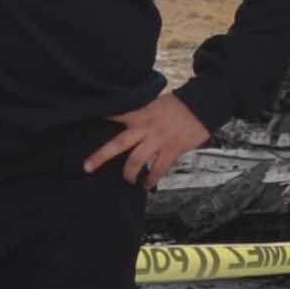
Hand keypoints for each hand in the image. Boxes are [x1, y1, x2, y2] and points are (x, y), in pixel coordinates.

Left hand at [87, 90, 209, 187]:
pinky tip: (148, 184)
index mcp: (141, 113)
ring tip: (128, 180)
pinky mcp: (172, 149)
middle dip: (101, 156)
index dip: (101, 120)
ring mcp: (159, 139)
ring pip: (136, 160)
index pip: (116, 116)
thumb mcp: (158, 104)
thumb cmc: (182, 103)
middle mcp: (146, 127)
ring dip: (129, 173)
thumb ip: (145, 114)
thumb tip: (135, 126)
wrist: (204, 104)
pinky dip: (152, 178)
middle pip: (119, 144)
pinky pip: (158, 168)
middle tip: (87, 167)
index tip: (85, 125)